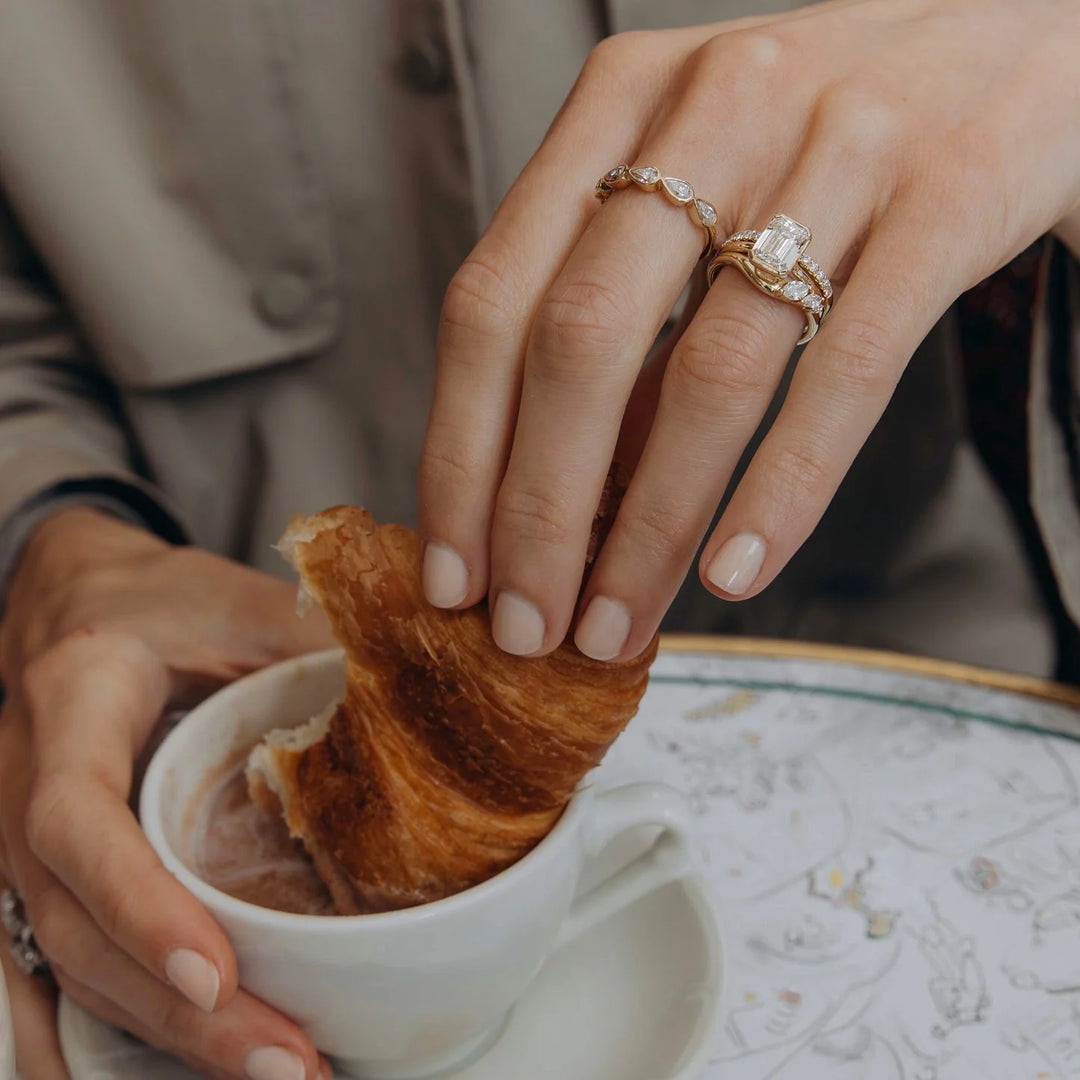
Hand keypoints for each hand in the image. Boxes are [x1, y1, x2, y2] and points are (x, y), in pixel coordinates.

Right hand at [0, 509, 333, 1079]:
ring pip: (68, 960)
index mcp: (70, 705)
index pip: (79, 822)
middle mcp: (22, 787)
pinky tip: (163, 1070)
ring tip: (271, 1067)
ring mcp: (17, 842)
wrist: (79, 599)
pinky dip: (106, 1027)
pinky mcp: (43, 872)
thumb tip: (415, 694)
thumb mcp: (229, 599)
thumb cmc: (154, 597)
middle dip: (176, 1006)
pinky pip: (53, 964)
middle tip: (283, 1058)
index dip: (140, 905)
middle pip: (74, 925)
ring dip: (163, 1030)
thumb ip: (306, 644)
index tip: (217, 973)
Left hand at [419, 0, 1079, 660]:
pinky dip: (781, 489)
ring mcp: (832, 145)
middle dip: (539, 512)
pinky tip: (734, 573)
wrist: (1020, 43)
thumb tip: (549, 490)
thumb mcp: (694, 185)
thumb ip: (621, 310)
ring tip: (617, 625)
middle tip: (527, 628)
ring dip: (650, 529)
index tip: (450, 571)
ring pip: (708, 373)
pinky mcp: (943, 196)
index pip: (492, 300)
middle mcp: (710, 109)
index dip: (459, 452)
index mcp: (619, 104)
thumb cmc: (821, 138)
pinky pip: (847, 373)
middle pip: (578, 343)